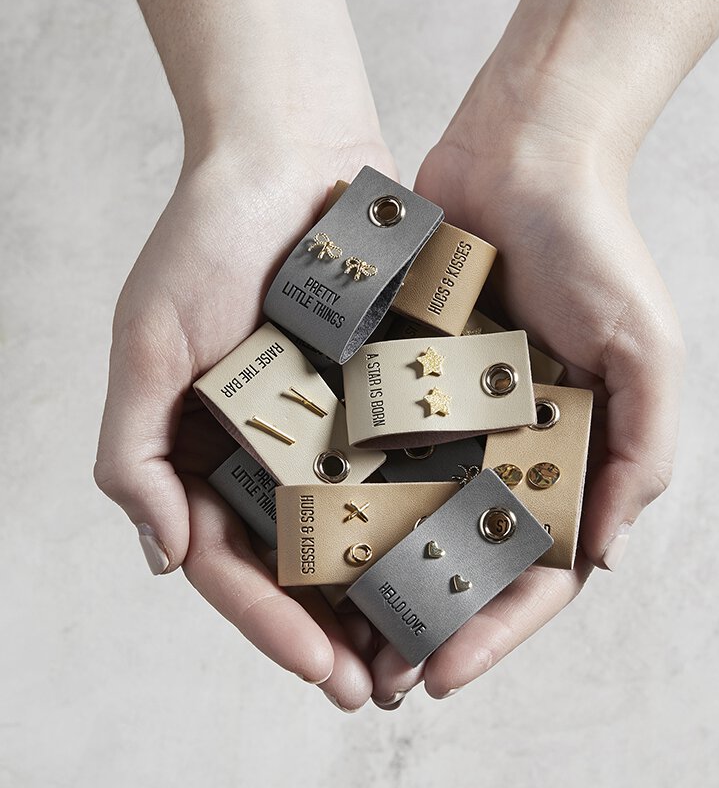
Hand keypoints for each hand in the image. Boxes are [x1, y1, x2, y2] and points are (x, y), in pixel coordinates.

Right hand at [95, 140, 395, 710]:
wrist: (290, 156)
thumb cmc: (207, 240)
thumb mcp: (146, 345)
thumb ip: (136, 455)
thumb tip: (166, 557)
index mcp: (211, 451)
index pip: (237, 562)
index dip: (272, 624)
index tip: (319, 672)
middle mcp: (276, 447)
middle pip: (305, 562)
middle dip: (337, 629)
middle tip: (378, 687)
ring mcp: (336, 422)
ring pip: (364, 526)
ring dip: (388, 589)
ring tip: (423, 648)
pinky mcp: (388, 388)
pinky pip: (409, 461)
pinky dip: (426, 510)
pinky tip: (457, 553)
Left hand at [370, 65, 683, 705]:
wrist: (523, 154)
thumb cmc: (596, 246)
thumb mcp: (646, 352)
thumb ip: (639, 454)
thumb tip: (601, 556)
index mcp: (569, 453)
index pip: (535, 567)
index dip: (496, 627)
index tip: (447, 673)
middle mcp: (506, 443)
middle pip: (463, 555)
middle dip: (428, 616)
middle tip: (379, 673)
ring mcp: (451, 413)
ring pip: (411, 512)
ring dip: (380, 572)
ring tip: (337, 627)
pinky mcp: (403, 373)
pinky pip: (374, 444)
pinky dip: (349, 490)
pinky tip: (312, 534)